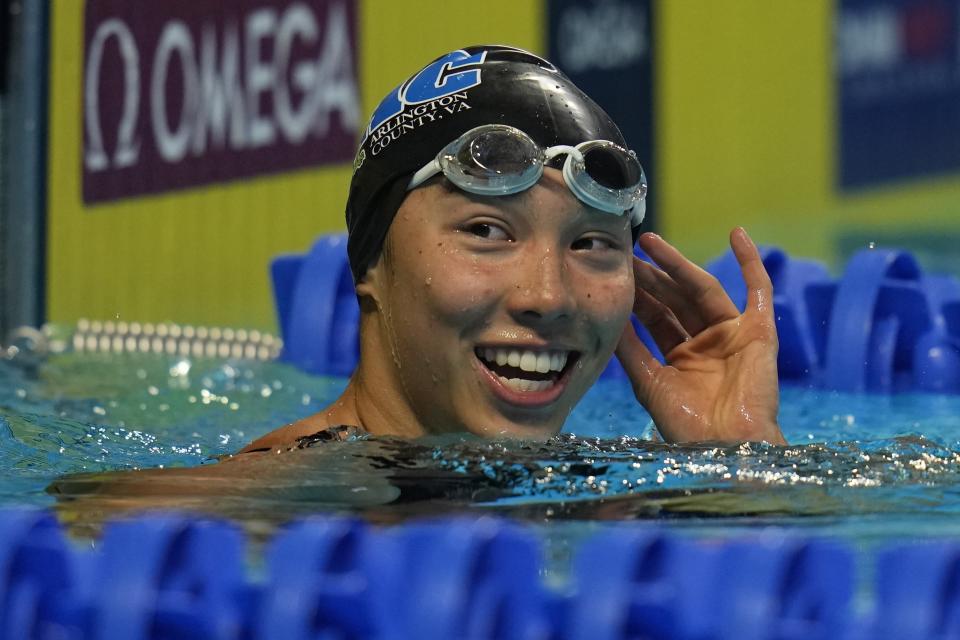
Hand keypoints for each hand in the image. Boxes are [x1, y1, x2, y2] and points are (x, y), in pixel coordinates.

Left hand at [616, 228, 785, 444]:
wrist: (725, 446)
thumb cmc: (687, 425)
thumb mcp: (649, 382)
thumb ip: (631, 349)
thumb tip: (609, 316)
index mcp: (682, 358)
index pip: (656, 316)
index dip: (638, 294)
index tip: (618, 271)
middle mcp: (707, 343)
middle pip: (676, 299)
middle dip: (652, 276)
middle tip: (630, 250)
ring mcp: (733, 336)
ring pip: (703, 290)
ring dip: (679, 265)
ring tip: (652, 242)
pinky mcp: (759, 333)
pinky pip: (759, 291)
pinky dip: (751, 262)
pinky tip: (737, 234)